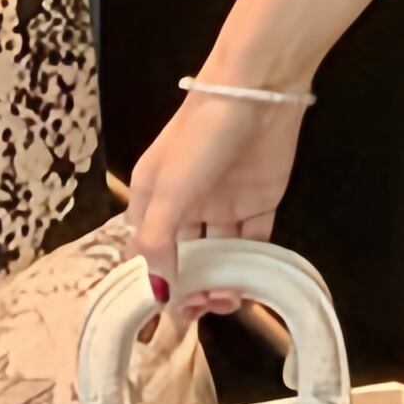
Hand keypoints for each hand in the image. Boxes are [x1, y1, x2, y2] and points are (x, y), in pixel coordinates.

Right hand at [123, 85, 307, 342]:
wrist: (257, 93)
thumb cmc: (201, 133)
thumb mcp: (168, 188)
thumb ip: (158, 239)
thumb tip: (157, 287)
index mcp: (152, 197)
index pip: (145, 251)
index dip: (151, 282)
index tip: (162, 310)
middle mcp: (186, 204)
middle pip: (184, 259)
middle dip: (189, 288)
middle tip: (201, 307)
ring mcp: (223, 205)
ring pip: (219, 256)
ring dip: (220, 282)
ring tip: (226, 300)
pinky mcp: (258, 202)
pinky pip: (252, 243)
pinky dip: (250, 266)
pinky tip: (249, 285)